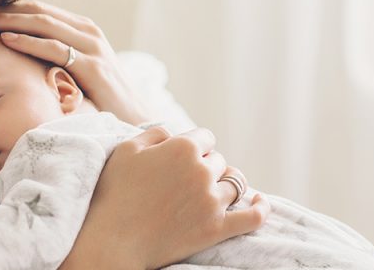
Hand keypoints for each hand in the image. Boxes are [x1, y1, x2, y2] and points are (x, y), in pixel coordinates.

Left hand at [0, 1, 150, 124]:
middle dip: (6, 10)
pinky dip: (28, 41)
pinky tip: (6, 39)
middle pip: (39, 11)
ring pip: (44, 23)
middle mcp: (88, 32)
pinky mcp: (92, 66)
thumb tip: (22, 59)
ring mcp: (92, 47)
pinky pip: (54, 47)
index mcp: (84, 30)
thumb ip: (57, 58)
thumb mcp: (78, 72)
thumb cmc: (102, 99)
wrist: (135, 119)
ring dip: (11, 20)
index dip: (11, 8)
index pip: (41, 10)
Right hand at [61, 127, 270, 268]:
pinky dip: (260, 208)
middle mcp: (202, 171)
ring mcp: (213, 201)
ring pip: (234, 184)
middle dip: (206, 167)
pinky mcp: (218, 228)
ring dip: (224, 186)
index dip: (193, 147)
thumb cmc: (113, 194)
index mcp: (182, 147)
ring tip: (210, 193)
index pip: (205, 137)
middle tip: (184, 183)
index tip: (180, 160)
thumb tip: (173, 133)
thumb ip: (154, 134)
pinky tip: (259, 202)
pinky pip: (253, 216)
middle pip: (219, 161)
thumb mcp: (126, 150)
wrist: (113, 241)